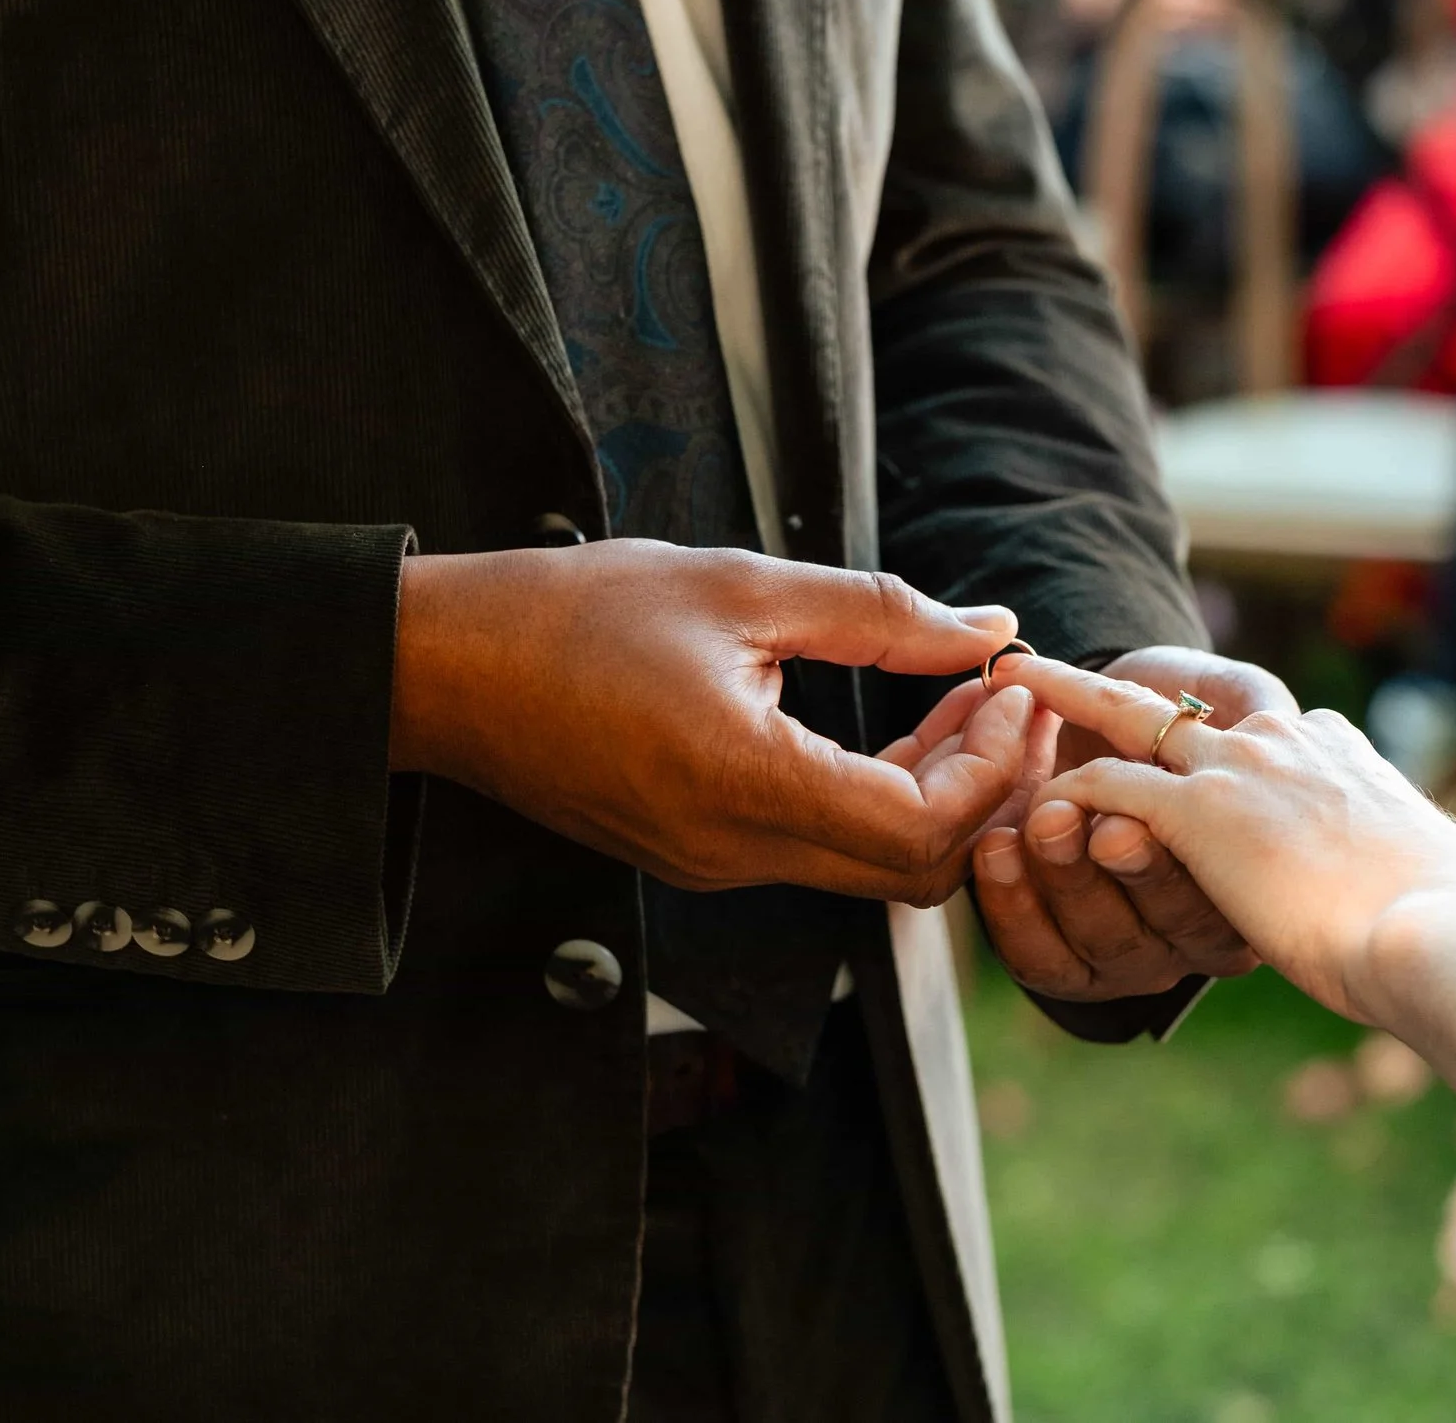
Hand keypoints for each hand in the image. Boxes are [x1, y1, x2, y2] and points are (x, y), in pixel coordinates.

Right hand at [389, 540, 1033, 905]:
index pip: (923, 832)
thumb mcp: (738, 586)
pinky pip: (821, 848)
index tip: (1011, 687)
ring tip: (964, 697)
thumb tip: (987, 631)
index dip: (993, 768)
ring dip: (938, 790)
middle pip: (913, 870)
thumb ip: (878, 614)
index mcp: (743, 784)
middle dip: (988, 787)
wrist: (441, 669)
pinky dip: (880, 795)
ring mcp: (714, 864)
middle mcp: (734, 850)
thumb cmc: (570, 615)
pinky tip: (897, 724)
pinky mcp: (699, 854)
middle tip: (1015, 699)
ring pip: (872, 864)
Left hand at [998, 657, 1455, 1021]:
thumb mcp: (1436, 881)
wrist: (1446, 931)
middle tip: (1056, 664)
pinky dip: (1072, 789)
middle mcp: (1286, 745)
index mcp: (1341, 757)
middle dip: (1115, 685)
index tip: (1202, 735)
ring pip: (1131, 720)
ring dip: (1073, 705)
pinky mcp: (1201, 812)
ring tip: (1022, 683)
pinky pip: (1112, 788)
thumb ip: (1416, 872)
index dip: (1231, 733)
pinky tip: (1038, 796)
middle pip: (1182, 705)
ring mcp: (1240, 771)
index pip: (1278, 727)